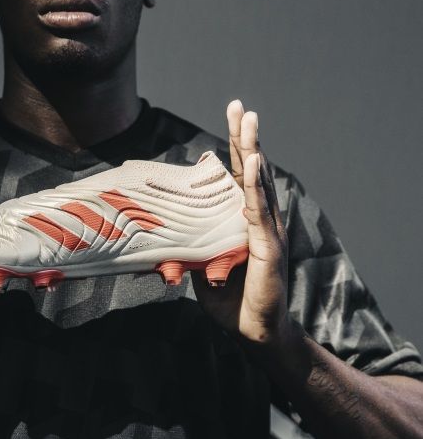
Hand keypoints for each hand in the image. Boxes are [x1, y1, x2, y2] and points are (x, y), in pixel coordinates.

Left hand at [193, 100, 288, 344]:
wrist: (254, 331)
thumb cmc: (230, 300)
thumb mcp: (202, 267)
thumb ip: (192, 245)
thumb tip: (169, 231)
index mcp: (244, 221)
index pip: (238, 178)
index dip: (235, 148)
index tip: (232, 118)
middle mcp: (260, 220)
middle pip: (251, 171)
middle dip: (245, 137)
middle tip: (239, 107)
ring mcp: (267, 231)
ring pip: (258, 184)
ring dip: (251, 151)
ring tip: (248, 122)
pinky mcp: (268, 247)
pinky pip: (259, 212)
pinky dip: (254, 185)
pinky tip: (253, 162)